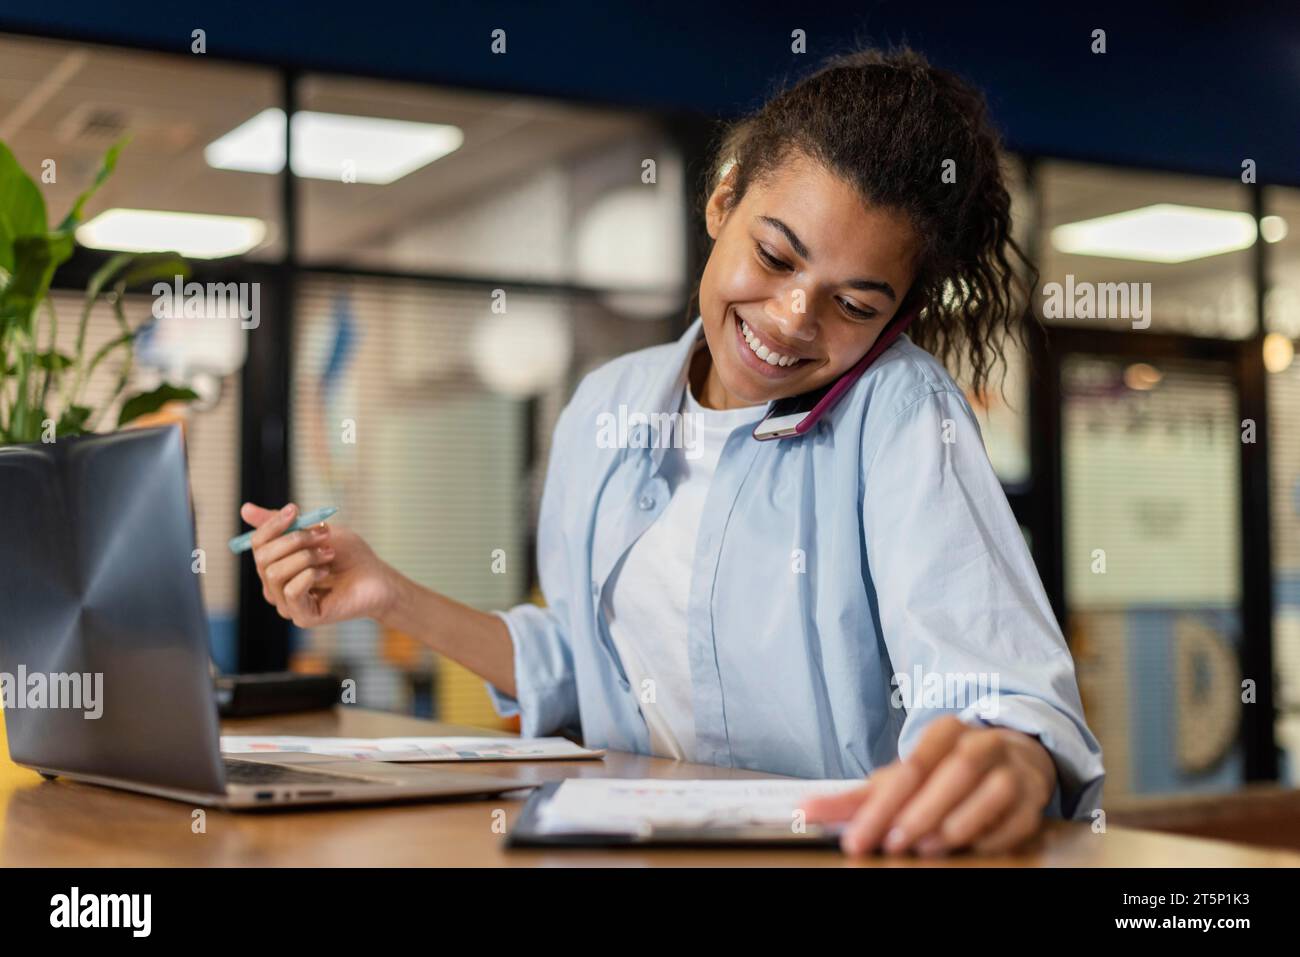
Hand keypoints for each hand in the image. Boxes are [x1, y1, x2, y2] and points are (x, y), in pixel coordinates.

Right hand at [240, 502, 399, 628]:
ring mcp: (288, 604)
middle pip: (262, 558)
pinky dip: (309, 575)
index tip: (295, 509)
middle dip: (294, 540)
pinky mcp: (303, 617)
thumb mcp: (317, 531)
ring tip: (329, 554)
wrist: (378, 577)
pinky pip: (291, 591)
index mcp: (276, 566)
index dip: (272, 525)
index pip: (258, 545)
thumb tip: (244, 509)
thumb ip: (284, 524)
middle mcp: (276, 587)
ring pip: (275, 574)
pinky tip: (326, 573)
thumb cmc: (349, 555)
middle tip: (323, 535)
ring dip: (306, 557)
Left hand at [801, 715, 1056, 856]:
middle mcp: (980, 744)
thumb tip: (805, 812)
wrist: (1012, 759)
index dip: (881, 805)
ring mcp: (1011, 768)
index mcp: (944, 732)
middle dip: (919, 811)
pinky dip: (992, 835)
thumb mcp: (900, 780)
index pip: (910, 767)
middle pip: (951, 773)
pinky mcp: (1033, 798)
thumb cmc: (944, 773)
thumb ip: (856, 798)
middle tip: (892, 842)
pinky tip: (969, 848)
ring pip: (989, 789)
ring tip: (927, 845)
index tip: (856, 838)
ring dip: (957, 820)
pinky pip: (1017, 817)